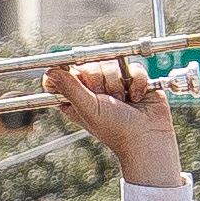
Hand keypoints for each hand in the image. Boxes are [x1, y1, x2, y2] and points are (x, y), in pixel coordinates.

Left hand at [50, 52, 192, 196]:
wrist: (148, 137)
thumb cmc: (116, 130)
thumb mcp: (88, 109)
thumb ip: (70, 88)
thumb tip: (51, 72)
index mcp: (76, 97)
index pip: (63, 74)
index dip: (69, 73)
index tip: (79, 81)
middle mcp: (93, 88)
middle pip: (89, 64)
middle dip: (99, 81)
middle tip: (106, 98)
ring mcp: (114, 82)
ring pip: (111, 63)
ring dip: (118, 84)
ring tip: (122, 101)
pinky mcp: (134, 79)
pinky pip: (133, 67)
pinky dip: (136, 82)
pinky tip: (136, 98)